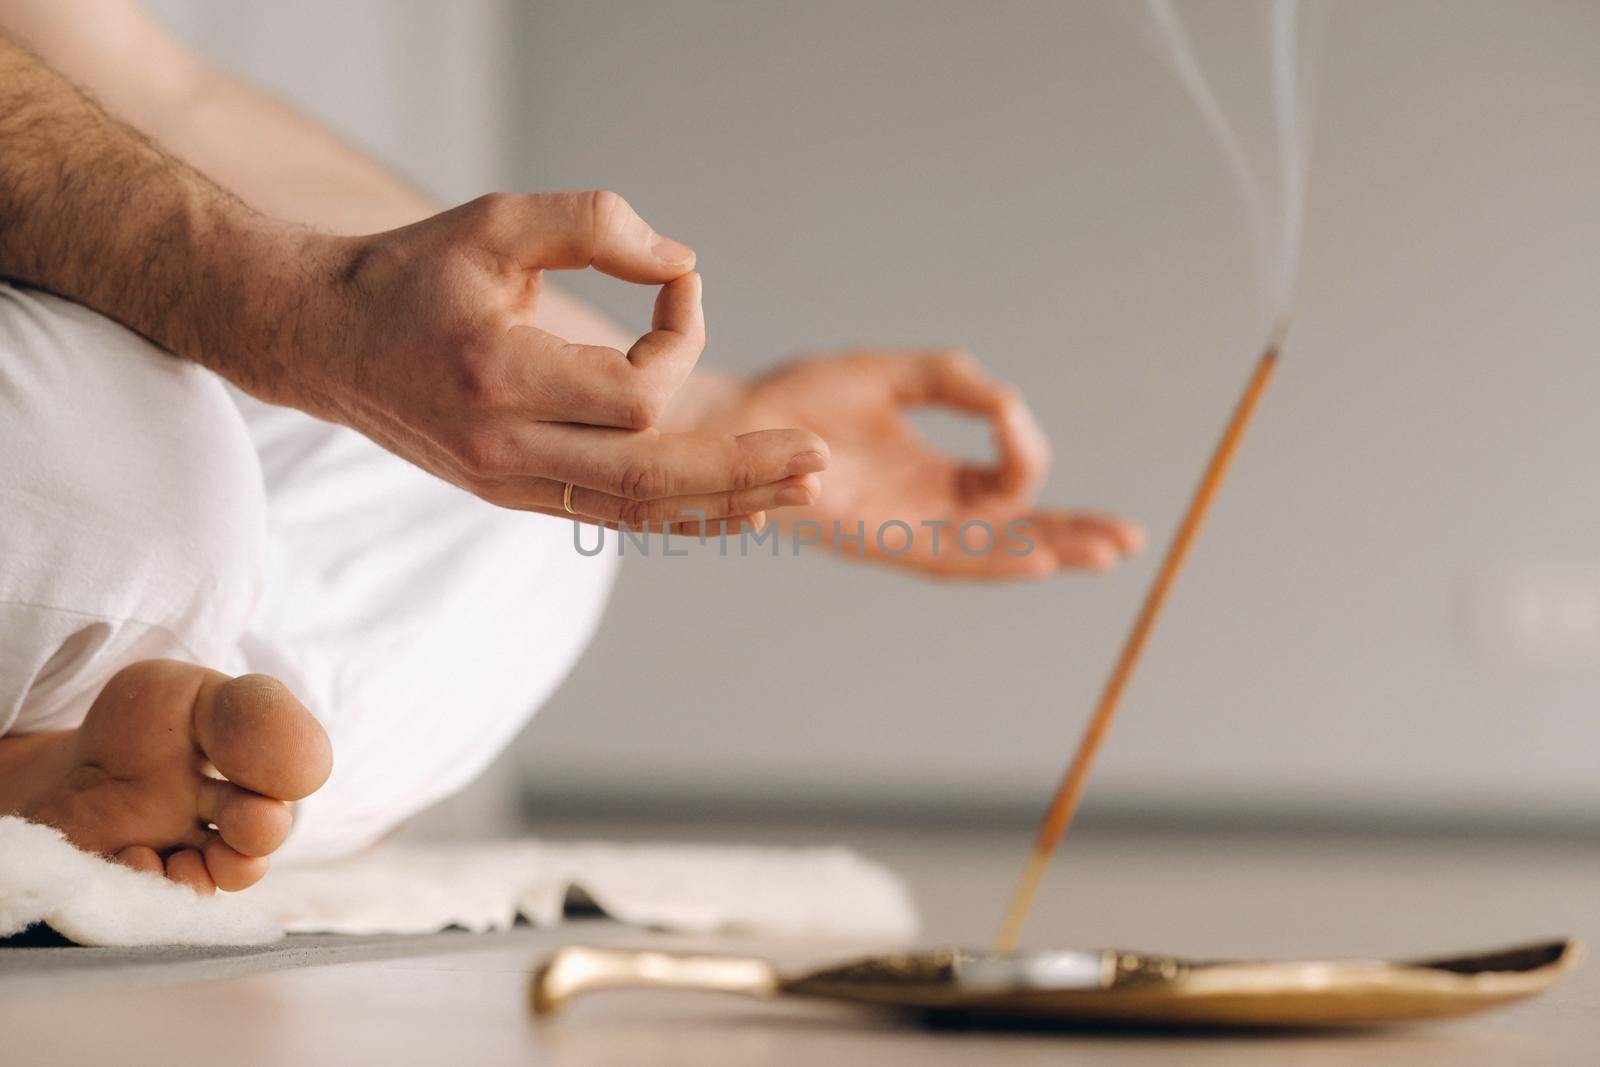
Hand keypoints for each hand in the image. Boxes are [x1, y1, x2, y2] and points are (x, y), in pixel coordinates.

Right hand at [259, 191, 827, 530]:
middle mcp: (503, 447)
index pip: (634, 391)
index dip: (682, 335)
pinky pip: (613, 514)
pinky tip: (737, 507)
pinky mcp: (513, 495)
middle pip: (652, 479)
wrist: (325, 340)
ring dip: (727, 501)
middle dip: (746, 469)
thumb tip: (683, 266)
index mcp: (498, 375)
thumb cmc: (413, 273)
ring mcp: (507, 483)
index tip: (676, 284)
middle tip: (822, 460)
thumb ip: (596, 226)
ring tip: (801, 489)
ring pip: (639, 512)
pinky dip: (681, 513)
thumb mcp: (498, 220)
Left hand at [697, 349, 1142, 578]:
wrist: (729, 420)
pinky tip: (1035, 555)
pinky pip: (943, 556)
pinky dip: (990, 556)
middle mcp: (922, 511)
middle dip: (1072, 535)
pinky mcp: (874, 539)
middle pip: (1013, 532)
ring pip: (988, 552)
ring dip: (1044, 551)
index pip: (1004, 483)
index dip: (1023, 449)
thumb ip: (948, 380)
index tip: (1006, 408)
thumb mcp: (885, 375)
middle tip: (1129, 539)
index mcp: (929, 476)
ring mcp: (900, 531)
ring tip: (1100, 551)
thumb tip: (1005, 399)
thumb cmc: (795, 399)